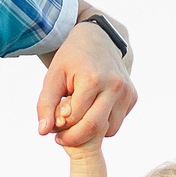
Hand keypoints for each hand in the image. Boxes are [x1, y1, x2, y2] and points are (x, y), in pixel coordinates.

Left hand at [37, 19, 136, 147]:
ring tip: (78, 119)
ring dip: (91, 132)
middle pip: (94, 128)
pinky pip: (116, 124)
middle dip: (75, 137)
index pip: (74, 118)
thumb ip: (45, 105)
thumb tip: (43, 132)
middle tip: (61, 137)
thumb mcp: (53, 77)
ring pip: (108, 131)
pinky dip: (103, 125)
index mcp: (92, 79)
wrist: (99, 38)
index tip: (53, 126)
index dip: (61, 127)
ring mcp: (126, 92)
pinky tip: (92, 111)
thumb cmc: (72, 58)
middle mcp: (114, 86)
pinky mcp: (132, 96)